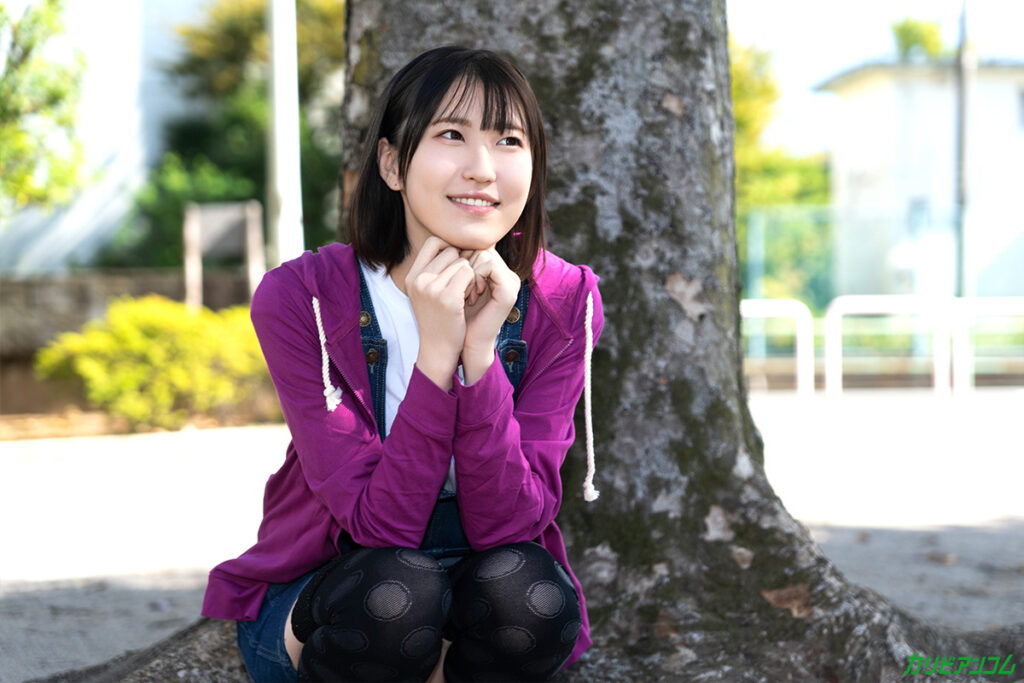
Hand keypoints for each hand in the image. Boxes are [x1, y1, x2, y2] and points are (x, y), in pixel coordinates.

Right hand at [406, 236, 476, 389]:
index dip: (451, 247)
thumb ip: (435, 270)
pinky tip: (470, 298)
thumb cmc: (438, 320)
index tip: (459, 263)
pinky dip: (474, 282)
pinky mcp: (447, 297)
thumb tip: (455, 245)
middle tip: (465, 284)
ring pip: (462, 262)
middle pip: (451, 250)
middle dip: (462, 263)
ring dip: (470, 275)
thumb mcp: (428, 293)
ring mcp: (431, 288)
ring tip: (466, 293)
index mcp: (412, 276)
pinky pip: (468, 273)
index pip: (434, 242)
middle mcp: (418, 279)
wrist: (438, 349)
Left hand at [459, 247, 519, 383]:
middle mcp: (505, 273)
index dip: (460, 258)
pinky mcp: (509, 289)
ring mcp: (509, 280)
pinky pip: (488, 265)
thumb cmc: (456, 319)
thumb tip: (442, 240)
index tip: (451, 282)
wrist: (467, 345)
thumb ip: (455, 266)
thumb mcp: (453, 288)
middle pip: (479, 247)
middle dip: (463, 265)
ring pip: (483, 253)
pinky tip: (470, 297)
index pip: (476, 246)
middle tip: (459, 291)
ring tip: (465, 296)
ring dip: (467, 273)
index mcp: (494, 272)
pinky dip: (475, 277)